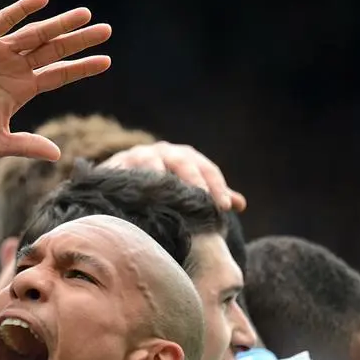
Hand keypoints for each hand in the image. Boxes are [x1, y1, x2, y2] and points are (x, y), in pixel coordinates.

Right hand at [0, 0, 110, 160]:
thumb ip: (26, 145)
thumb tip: (59, 155)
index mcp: (21, 90)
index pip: (58, 75)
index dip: (82, 68)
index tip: (106, 61)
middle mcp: (13, 67)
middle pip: (53, 50)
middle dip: (79, 40)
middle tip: (106, 30)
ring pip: (34, 33)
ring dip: (59, 24)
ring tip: (84, 15)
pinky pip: (3, 21)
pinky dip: (21, 10)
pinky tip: (41, 1)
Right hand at [100, 142, 246, 211]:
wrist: (123, 172)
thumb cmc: (162, 183)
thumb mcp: (187, 186)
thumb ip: (211, 194)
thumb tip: (240, 204)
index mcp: (186, 156)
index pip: (207, 169)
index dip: (217, 187)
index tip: (225, 208)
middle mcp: (165, 151)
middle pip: (183, 163)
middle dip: (194, 182)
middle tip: (204, 203)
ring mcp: (140, 155)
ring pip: (154, 165)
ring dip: (161, 180)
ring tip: (170, 200)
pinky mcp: (118, 164)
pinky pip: (127, 173)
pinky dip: (133, 183)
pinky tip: (138, 200)